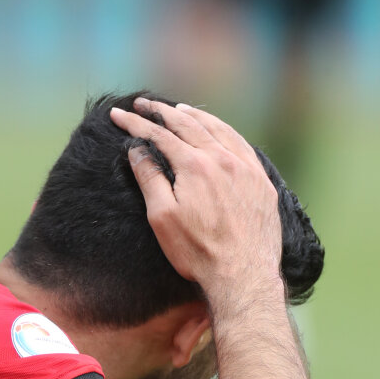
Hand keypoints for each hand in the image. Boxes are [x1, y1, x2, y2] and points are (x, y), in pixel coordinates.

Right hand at [109, 97, 281, 293]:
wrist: (243, 275)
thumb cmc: (198, 253)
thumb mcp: (163, 218)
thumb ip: (149, 179)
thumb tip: (136, 149)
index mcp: (194, 165)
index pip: (160, 135)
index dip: (136, 123)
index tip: (118, 115)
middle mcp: (222, 158)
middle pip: (187, 125)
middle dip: (162, 112)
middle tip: (144, 103)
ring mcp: (245, 168)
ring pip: (218, 129)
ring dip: (195, 116)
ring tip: (179, 110)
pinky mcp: (261, 182)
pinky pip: (241, 144)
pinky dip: (224, 131)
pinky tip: (219, 131)